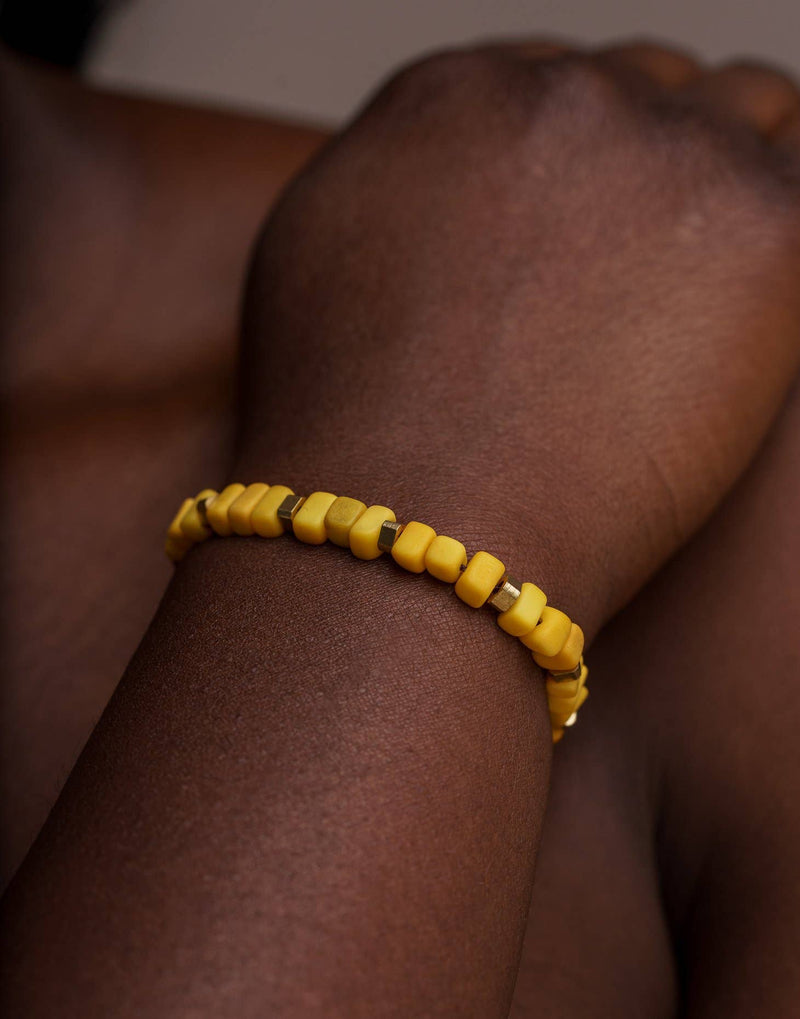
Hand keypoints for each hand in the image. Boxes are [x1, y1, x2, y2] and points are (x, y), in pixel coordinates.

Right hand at [235, 42, 799, 634]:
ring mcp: (667, 150)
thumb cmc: (351, 428)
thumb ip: (391, 181)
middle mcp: (564, 97)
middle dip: (650, 163)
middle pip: (650, 90)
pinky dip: (785, 240)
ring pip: (746, 112)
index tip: (584, 219)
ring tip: (710, 278)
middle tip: (647, 260)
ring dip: (732, 181)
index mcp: (454, 95)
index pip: (551, 81)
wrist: (422, 520)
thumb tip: (448, 182)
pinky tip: (756, 302)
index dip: (573, 156)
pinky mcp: (763, 226)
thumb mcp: (313, 260)